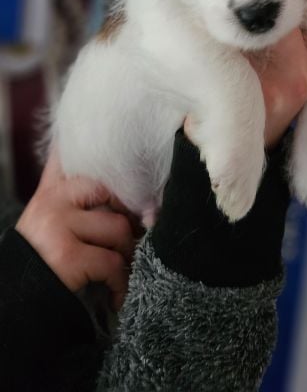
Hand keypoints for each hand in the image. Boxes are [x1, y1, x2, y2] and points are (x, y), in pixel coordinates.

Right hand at [16, 149, 138, 309]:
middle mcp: (52, 200)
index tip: (133, 176)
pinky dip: (120, 283)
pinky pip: (112, 262)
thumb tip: (128, 196)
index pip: (80, 156)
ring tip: (120, 269)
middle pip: (114, 191)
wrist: (15, 305)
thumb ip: (78, 200)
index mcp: (51, 189)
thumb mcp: (51, 221)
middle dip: (131, 217)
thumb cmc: (40, 262)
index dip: (110, 161)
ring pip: (119, 227)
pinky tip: (115, 294)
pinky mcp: (67, 255)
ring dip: (127, 254)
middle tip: (136, 235)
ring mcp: (58, 225)